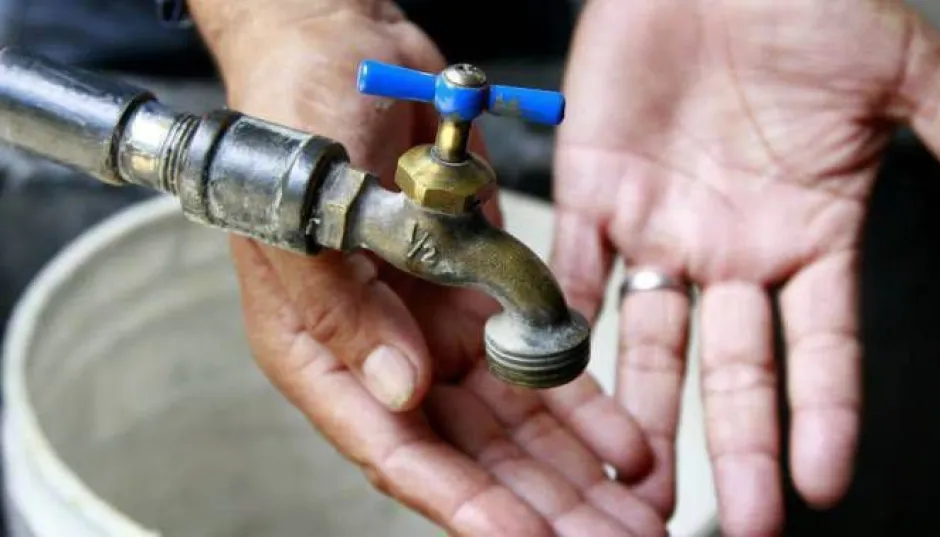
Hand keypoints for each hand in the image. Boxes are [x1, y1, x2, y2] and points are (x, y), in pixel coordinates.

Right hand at [190, 2, 665, 534]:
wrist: (339, 49)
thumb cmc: (296, 126)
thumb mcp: (305, 217)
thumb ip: (346, 313)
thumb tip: (404, 395)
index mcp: (325, 352)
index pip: (397, 452)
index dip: (465, 504)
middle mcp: (384, 355)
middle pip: (471, 457)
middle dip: (542, 507)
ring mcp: (437, 330)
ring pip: (515, 425)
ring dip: (576, 472)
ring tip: (639, 514)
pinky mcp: (480, 296)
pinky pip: (538, 362)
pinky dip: (585, 404)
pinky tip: (631, 444)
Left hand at [553, 0, 939, 534]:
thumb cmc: (805, 4)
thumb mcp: (899, 73)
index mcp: (808, 233)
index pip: (822, 347)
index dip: (824, 415)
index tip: (822, 483)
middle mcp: (732, 248)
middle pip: (734, 369)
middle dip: (733, 447)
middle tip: (733, 522)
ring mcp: (661, 226)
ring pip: (649, 340)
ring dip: (643, 410)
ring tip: (635, 480)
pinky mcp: (595, 192)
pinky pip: (577, 271)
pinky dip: (565, 323)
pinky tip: (563, 383)